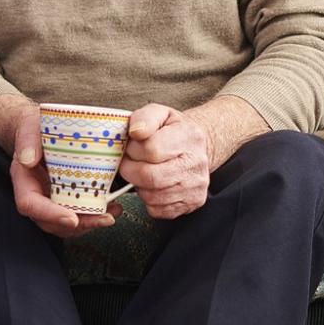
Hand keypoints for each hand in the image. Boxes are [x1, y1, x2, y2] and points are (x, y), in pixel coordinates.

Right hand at [0, 99, 119, 238]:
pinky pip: (78, 213)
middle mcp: (36, 193)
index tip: (71, 218)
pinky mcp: (66, 196)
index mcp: (24, 179)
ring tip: (112, 214)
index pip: (30, 204)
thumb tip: (28, 159)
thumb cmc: (34, 126)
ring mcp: (51, 197)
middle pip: (51, 221)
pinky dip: (95, 214)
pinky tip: (113, 206)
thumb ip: (27, 141)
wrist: (41, 126)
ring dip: (90, 223)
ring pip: (66, 223)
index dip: (50, 214)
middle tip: (103, 218)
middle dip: (78, 225)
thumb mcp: (29, 126)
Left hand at [117, 103, 212, 219]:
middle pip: (151, 177)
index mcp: (189, 136)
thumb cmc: (173, 131)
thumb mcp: (159, 114)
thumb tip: (135, 132)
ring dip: (138, 186)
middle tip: (127, 164)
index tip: (130, 147)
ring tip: (141, 172)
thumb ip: (144, 118)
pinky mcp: (192, 202)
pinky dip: (148, 200)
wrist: (195, 147)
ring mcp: (196, 185)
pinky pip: (158, 210)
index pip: (152, 149)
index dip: (133, 150)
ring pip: (152, 196)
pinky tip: (152, 186)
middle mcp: (196, 163)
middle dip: (130, 171)